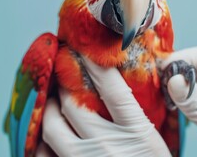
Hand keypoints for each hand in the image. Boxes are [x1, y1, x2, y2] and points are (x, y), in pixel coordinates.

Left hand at [36, 57, 170, 156]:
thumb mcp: (155, 142)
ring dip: (49, 109)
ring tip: (52, 101)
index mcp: (137, 131)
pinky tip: (46, 134)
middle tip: (62, 76)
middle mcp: (108, 144)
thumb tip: (117, 88)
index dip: (96, 66)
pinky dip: (40, 141)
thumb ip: (138, 116)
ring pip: (52, 126)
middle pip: (74, 104)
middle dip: (64, 85)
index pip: (113, 88)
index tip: (83, 51)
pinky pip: (43, 154)